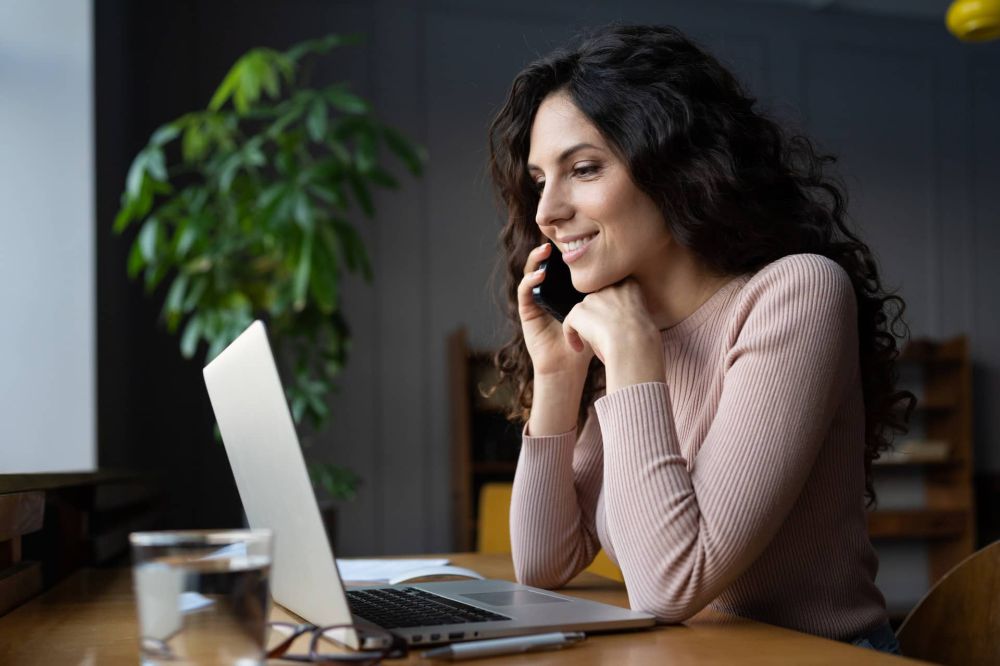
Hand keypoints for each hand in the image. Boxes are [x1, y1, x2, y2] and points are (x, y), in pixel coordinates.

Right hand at [517, 242, 593, 379]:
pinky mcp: (526, 310)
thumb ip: (606, 293)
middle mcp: (548, 291)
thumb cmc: (587, 339)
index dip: (565, 250)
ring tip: (545, 251)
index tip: (574, 236)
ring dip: (536, 260)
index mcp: (565, 289)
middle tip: (557, 238)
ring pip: (532, 273)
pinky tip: (539, 275)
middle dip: (549, 250)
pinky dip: (530, 281)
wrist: (569, 365)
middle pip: (546, 264)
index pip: (563, 264)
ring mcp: (536, 299)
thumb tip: (626, 270)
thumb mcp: (598, 310)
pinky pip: (524, 292)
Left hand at [561, 279, 664, 392]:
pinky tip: (579, 349)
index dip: (614, 310)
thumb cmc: (643, 338)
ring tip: (597, 344)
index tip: (618, 325)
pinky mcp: (578, 311)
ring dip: (589, 328)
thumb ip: (629, 313)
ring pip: (585, 313)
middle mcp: (609, 287)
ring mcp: (592, 298)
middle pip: (598, 302)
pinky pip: (569, 324)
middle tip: (607, 337)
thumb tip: (617, 323)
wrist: (634, 342)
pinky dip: (572, 337)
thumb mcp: (643, 319)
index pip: (616, 293)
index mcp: (630, 285)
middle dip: (600, 318)